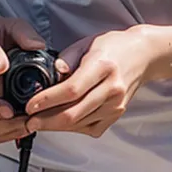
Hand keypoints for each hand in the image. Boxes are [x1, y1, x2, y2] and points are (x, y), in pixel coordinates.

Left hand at [23, 26, 168, 138]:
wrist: (143, 56)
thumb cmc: (113, 46)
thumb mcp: (87, 43)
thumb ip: (67, 58)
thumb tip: (53, 73)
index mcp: (102, 66)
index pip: (72, 90)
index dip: (48, 100)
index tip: (30, 105)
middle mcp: (112, 89)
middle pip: (74, 113)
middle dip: (47, 120)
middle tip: (29, 121)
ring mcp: (116, 105)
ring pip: (80, 124)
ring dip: (56, 126)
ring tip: (38, 122)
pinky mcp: (117, 115)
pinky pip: (90, 128)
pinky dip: (72, 128)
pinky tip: (59, 122)